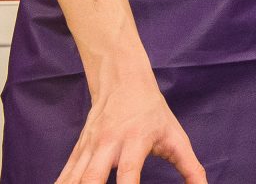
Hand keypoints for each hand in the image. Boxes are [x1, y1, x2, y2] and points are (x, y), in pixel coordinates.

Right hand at [57, 65, 206, 183]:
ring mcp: (89, 147)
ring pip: (74, 177)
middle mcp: (108, 144)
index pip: (128, 172)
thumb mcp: (176, 137)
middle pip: (92, 177)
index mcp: (135, 140)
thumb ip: (191, 167)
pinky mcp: (78, 150)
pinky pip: (65, 175)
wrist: (123, 82)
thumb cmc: (153, 112)